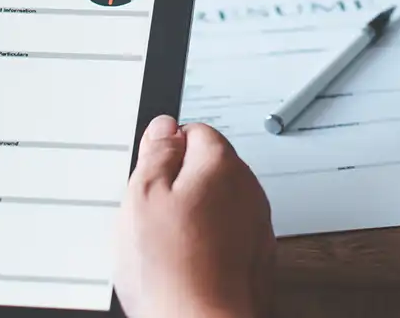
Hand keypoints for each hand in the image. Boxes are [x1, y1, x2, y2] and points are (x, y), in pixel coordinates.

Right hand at [116, 116, 275, 317]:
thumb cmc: (174, 270)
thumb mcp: (142, 196)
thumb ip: (156, 154)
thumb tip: (164, 128)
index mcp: (222, 165)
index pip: (195, 132)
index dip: (165, 150)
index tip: (149, 171)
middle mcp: (248, 192)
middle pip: (208, 171)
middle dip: (179, 186)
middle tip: (150, 214)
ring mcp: (256, 228)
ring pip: (217, 208)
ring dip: (193, 219)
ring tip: (164, 248)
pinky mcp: (256, 261)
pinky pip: (227, 240)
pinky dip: (207, 248)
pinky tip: (183, 267)